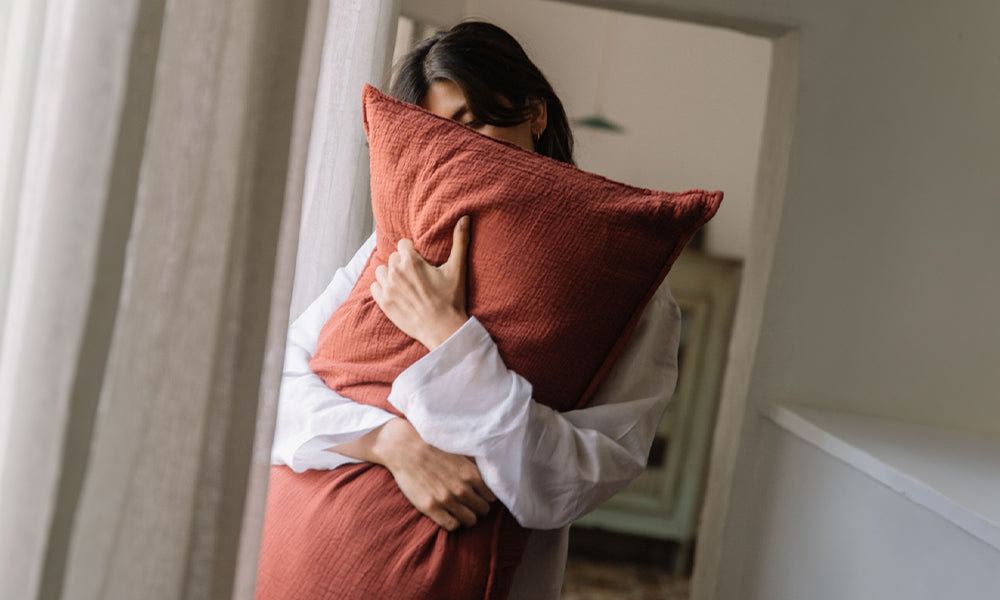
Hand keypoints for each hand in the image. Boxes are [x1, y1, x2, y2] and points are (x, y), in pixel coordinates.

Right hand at [331, 418, 496, 530]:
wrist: (405, 447)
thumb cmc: (433, 448)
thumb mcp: (460, 453)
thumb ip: (474, 467)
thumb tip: (489, 475)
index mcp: (471, 474)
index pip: (492, 497)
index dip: (485, 497)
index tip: (479, 495)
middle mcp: (462, 489)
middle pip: (483, 510)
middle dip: (477, 507)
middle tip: (468, 503)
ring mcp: (446, 500)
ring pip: (470, 521)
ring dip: (466, 516)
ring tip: (458, 509)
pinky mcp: (431, 507)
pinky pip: (452, 526)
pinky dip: (453, 522)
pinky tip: (447, 513)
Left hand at [370, 216, 469, 349]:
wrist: (443, 330)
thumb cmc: (451, 299)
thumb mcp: (457, 269)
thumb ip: (460, 241)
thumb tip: (465, 217)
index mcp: (411, 262)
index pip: (403, 244)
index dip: (413, 251)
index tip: (421, 262)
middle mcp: (396, 273)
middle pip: (393, 257)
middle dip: (403, 263)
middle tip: (416, 276)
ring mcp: (388, 289)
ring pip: (382, 271)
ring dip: (391, 274)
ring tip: (405, 284)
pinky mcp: (383, 303)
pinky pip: (374, 287)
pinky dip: (382, 288)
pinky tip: (395, 293)